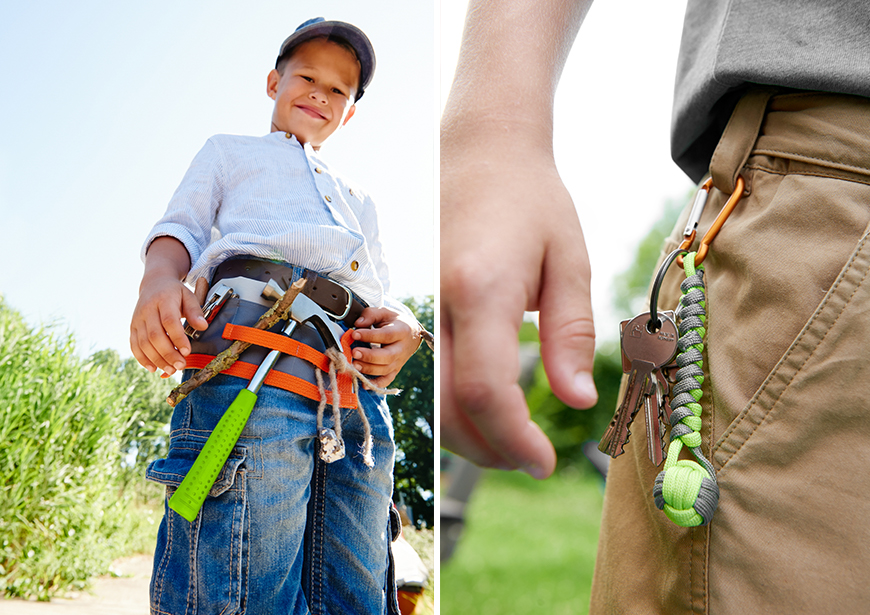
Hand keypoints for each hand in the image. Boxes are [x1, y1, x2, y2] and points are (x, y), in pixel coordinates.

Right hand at [129, 237, 205, 376]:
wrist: (154, 283)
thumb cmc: (175, 292)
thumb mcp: (189, 296)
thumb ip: (195, 311)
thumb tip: (203, 326)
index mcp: (163, 300)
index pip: (169, 321)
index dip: (177, 338)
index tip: (187, 352)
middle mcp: (147, 310)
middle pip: (155, 335)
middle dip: (168, 353)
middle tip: (180, 366)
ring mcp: (137, 319)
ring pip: (143, 343)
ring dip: (157, 359)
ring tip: (171, 370)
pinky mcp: (132, 327)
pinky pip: (134, 345)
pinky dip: (142, 358)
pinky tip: (153, 368)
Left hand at [350, 307, 421, 387]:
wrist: (411, 334)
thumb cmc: (394, 322)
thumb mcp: (385, 312)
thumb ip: (370, 315)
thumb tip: (358, 324)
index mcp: (401, 331)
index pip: (386, 335)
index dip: (370, 336)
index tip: (354, 334)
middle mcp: (402, 349)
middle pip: (388, 356)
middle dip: (369, 356)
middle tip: (354, 352)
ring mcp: (399, 361)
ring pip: (386, 369)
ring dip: (369, 369)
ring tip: (354, 364)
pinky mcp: (395, 370)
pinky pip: (387, 380)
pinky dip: (376, 384)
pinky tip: (364, 384)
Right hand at [440, 131, 597, 478]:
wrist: (481, 153)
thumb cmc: (532, 199)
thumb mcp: (570, 262)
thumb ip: (571, 335)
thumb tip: (576, 402)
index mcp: (481, 290)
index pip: (487, 392)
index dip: (514, 440)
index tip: (545, 462)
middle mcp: (440, 305)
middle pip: (449, 408)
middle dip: (491, 450)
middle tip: (534, 460)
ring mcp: (422, 308)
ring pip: (431, 400)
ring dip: (470, 435)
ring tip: (515, 441)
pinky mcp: (420, 310)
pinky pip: (428, 376)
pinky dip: (456, 407)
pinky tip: (490, 407)